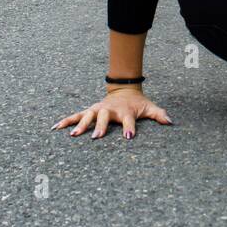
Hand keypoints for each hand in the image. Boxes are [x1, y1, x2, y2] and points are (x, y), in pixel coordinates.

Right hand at [53, 86, 172, 139]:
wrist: (124, 89)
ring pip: (87, 115)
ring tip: (73, 136)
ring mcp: (98, 109)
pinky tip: (55, 128)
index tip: (129, 136)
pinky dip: (66, 121)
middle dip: (100, 126)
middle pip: (104, 117)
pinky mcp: (89, 110)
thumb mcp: (149, 107)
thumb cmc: (136, 103)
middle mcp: (110, 109)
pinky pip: (76, 116)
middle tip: (97, 137)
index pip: (128, 119)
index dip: (129, 126)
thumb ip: (159, 114)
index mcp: (125, 110)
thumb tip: (171, 122)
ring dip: (80, 125)